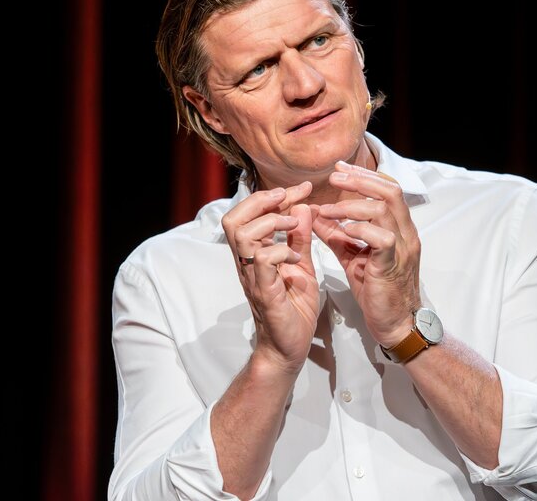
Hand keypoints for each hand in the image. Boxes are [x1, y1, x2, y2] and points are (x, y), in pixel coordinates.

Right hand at [221, 181, 319, 373]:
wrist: (290, 348)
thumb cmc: (293, 309)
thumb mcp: (301, 266)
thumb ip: (300, 238)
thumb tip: (303, 206)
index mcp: (253, 254)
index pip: (249, 213)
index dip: (273, 195)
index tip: (302, 188)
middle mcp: (246, 263)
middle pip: (233, 218)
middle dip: (261, 201)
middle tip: (289, 198)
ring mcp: (252, 277)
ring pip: (242, 235)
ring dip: (271, 223)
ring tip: (293, 227)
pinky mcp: (264, 292)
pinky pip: (263, 262)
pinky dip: (281, 251)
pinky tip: (297, 258)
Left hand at [311, 161, 420, 346]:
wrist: (395, 324)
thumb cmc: (377, 290)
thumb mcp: (353, 256)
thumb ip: (338, 235)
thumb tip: (315, 215)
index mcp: (399, 227)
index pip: (388, 189)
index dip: (365, 175)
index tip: (340, 168)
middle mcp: (406, 232)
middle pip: (389, 190)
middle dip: (360, 179)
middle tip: (334, 176)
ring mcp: (403, 247)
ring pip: (383, 209)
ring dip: (351, 205)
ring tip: (327, 208)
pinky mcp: (393, 264)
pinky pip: (380, 237)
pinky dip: (359, 229)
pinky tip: (342, 230)